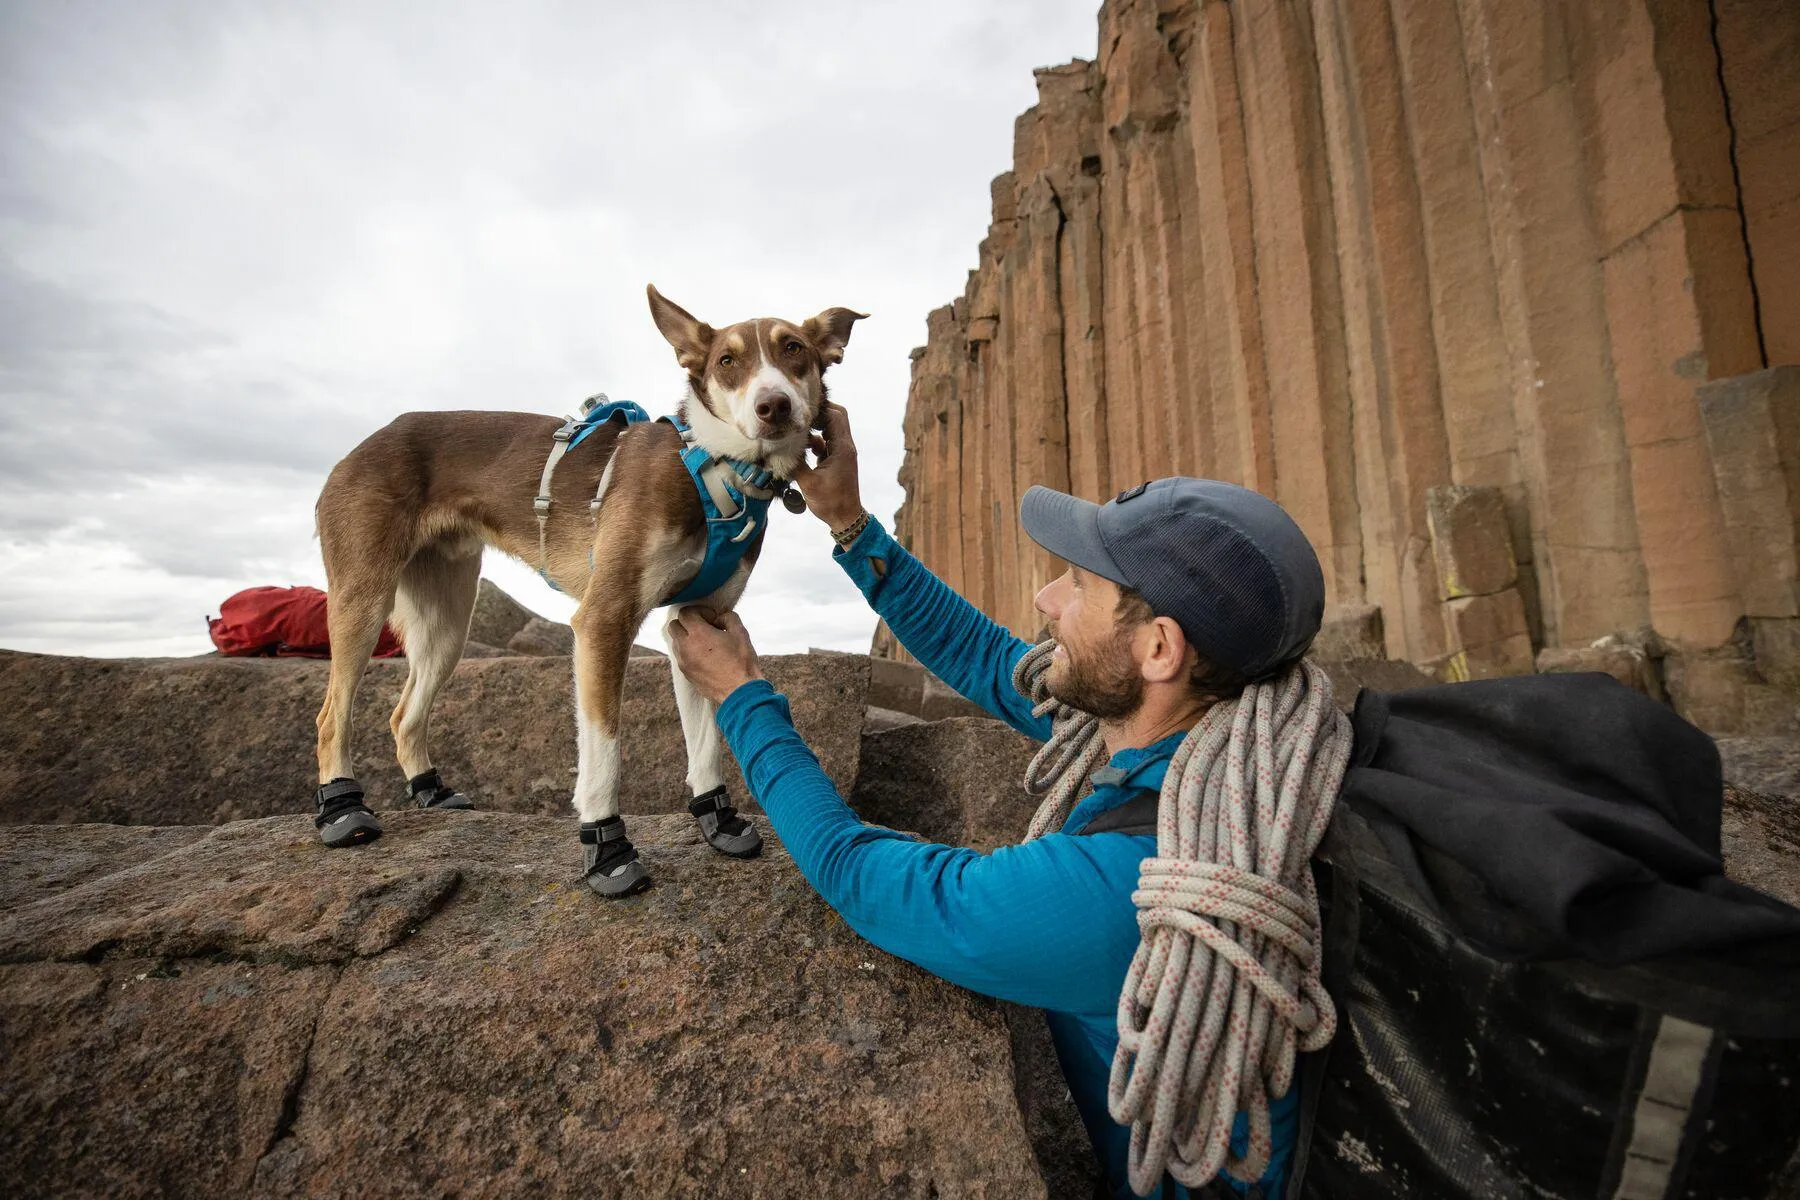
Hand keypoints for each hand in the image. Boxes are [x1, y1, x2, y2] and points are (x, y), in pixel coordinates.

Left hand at [667, 607, 763, 704]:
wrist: (740, 692)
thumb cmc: (741, 662)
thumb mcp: (740, 633)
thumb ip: (728, 618)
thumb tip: (720, 618)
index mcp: (698, 634)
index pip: (685, 613)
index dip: (699, 611)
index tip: (712, 618)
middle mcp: (685, 647)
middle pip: (674, 626)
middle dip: (687, 622)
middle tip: (705, 627)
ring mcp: (683, 662)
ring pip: (675, 642)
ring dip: (686, 637)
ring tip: (705, 643)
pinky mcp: (686, 674)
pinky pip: (680, 656)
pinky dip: (688, 651)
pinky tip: (705, 655)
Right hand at [789, 401, 864, 532]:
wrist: (846, 518)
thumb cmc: (830, 502)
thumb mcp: (808, 483)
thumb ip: (795, 463)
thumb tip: (778, 449)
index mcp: (842, 448)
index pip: (835, 416)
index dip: (819, 409)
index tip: (800, 410)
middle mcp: (846, 446)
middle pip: (837, 417)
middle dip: (820, 413)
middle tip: (800, 415)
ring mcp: (843, 452)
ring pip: (832, 429)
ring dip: (817, 427)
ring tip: (797, 430)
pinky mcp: (838, 459)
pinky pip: (828, 442)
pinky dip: (817, 440)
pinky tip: (802, 446)